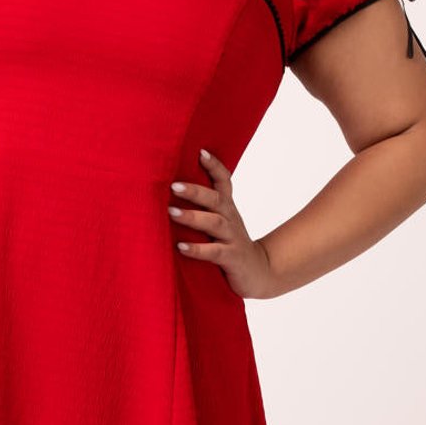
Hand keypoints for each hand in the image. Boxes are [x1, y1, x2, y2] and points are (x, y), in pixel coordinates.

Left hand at [168, 146, 276, 298]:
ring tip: (171, 212)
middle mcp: (230, 218)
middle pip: (215, 199)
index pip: (223, 181)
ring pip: (214, 223)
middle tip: (173, 185)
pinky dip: (197, 249)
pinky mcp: (232, 258)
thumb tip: (167, 191)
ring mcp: (232, 238)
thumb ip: (202, 208)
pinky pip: (214, 252)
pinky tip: (181, 247)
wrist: (258, 273)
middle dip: (195, 191)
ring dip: (192, 217)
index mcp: (226, 207)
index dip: (214, 166)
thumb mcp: (219, 222)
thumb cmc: (229, 244)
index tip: (200, 152)